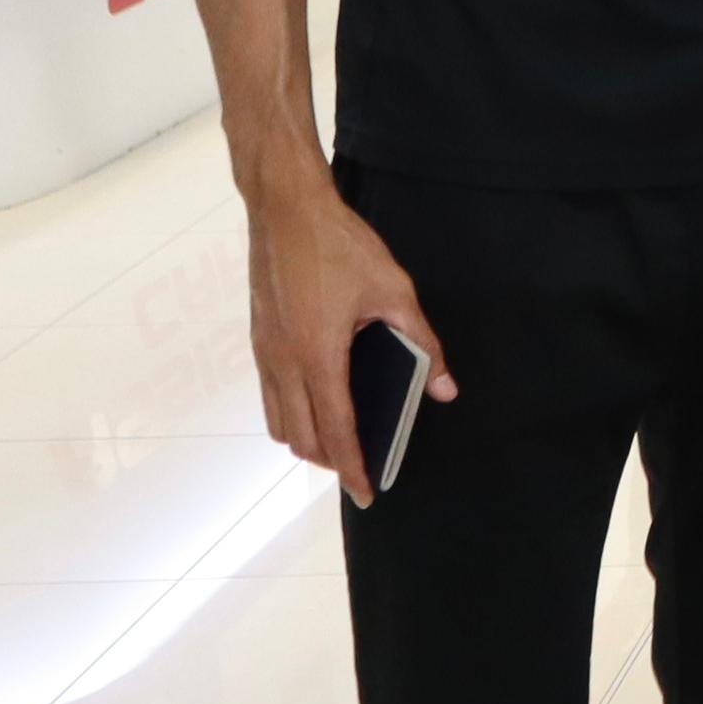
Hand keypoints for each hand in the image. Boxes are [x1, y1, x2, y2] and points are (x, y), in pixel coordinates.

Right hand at [245, 184, 453, 507]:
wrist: (284, 210)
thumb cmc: (340, 246)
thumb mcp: (394, 291)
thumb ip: (422, 343)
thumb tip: (444, 388)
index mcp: (318, 356)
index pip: (336, 431)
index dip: (353, 468)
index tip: (367, 494)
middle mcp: (284, 363)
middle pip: (302, 438)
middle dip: (332, 462)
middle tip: (361, 469)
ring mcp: (265, 353)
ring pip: (279, 422)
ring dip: (307, 441)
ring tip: (340, 443)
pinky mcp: (258, 340)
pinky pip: (270, 397)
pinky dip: (291, 415)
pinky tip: (317, 405)